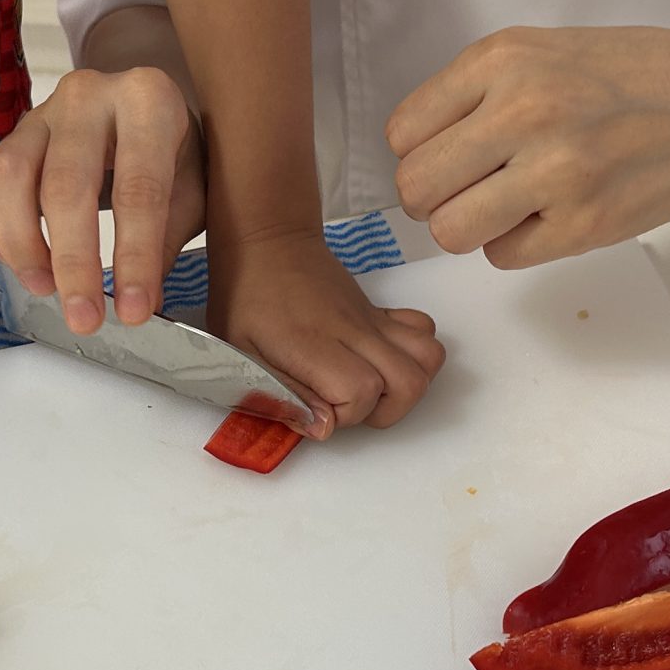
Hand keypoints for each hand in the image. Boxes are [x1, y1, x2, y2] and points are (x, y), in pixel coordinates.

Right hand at [0, 66, 205, 332]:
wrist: (141, 109)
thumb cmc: (171, 153)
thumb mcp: (191, 191)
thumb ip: (166, 242)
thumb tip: (138, 306)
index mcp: (148, 100)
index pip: (139, 188)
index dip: (135, 257)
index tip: (134, 311)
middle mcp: (87, 96)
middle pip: (66, 185)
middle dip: (73, 262)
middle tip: (84, 318)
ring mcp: (39, 114)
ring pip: (8, 179)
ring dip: (22, 246)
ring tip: (46, 288)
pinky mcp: (5, 137)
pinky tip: (18, 263)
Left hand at [211, 227, 444, 437]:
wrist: (268, 242)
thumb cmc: (245, 298)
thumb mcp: (240, 353)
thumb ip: (279, 394)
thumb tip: (323, 427)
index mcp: (314, 344)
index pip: (360, 392)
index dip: (342, 415)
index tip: (314, 409)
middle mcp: (354, 331)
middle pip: (409, 383)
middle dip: (384, 411)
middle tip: (347, 405)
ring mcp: (373, 320)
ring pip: (429, 357)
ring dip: (406, 385)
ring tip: (371, 389)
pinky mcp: (379, 313)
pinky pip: (423, 330)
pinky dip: (414, 353)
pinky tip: (380, 360)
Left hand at [387, 27, 669, 266]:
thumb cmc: (643, 75)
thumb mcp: (548, 50)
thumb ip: (481, 90)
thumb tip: (421, 147)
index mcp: (504, 59)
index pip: (402, 132)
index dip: (419, 154)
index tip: (447, 158)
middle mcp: (523, 110)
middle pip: (416, 187)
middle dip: (433, 199)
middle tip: (468, 193)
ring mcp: (556, 170)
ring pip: (451, 230)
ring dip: (470, 227)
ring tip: (508, 207)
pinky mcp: (585, 223)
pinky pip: (503, 257)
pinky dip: (517, 245)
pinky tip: (551, 216)